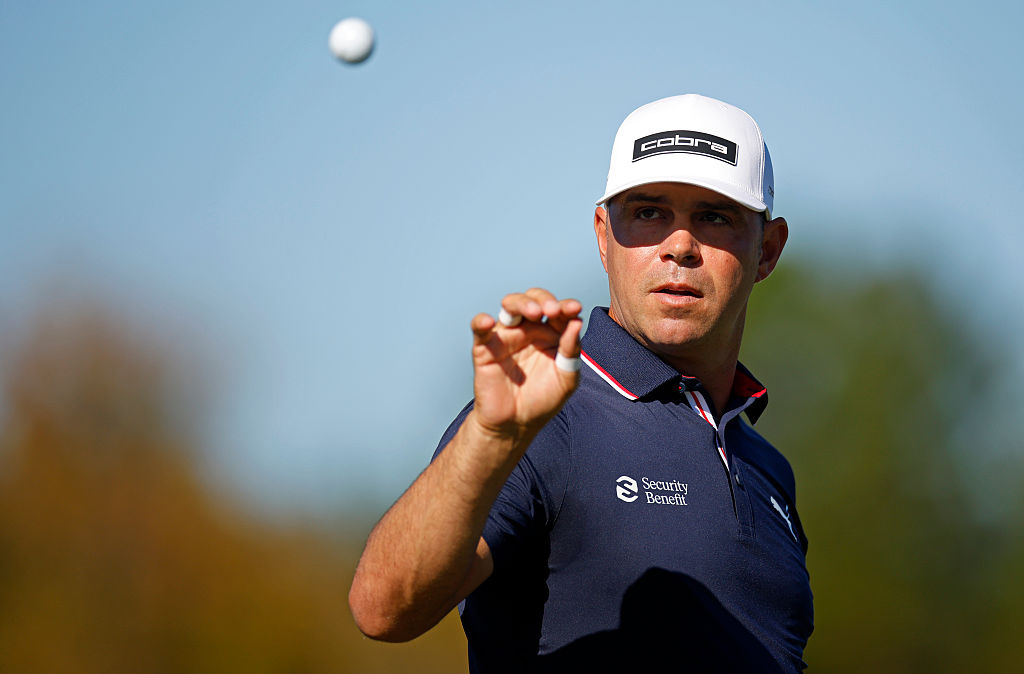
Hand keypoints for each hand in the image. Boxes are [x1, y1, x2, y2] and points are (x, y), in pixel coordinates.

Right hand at [469, 288, 582, 437]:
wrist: (516, 424)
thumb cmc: (543, 400)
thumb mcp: (566, 378)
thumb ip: (571, 351)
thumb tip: (577, 322)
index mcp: (550, 334)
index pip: (558, 311)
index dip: (566, 306)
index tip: (574, 309)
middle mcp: (528, 330)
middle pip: (534, 300)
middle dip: (544, 300)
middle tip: (553, 311)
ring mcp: (506, 336)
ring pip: (510, 305)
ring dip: (521, 303)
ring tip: (533, 312)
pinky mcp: (485, 347)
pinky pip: (480, 328)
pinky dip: (481, 321)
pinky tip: (488, 322)